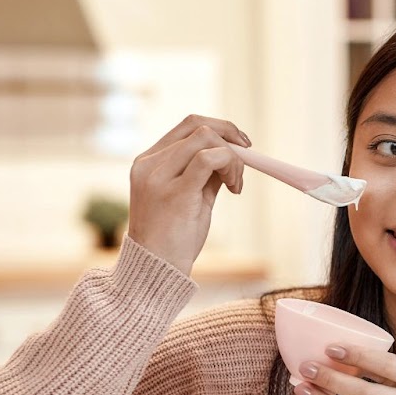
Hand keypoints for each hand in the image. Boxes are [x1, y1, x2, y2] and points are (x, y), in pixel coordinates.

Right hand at [127, 115, 251, 274]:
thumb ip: (205, 174)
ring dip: (233, 157)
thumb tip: (232, 155)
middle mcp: (149, 164)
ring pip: (205, 137)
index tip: (242, 146)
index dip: (221, 128)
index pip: (187, 125)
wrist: (156, 270)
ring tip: (236, 184)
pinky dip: (231, 166)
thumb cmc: (173, 238)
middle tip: (247, 161)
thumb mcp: (190, 197)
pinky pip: (209, 159)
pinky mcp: (174, 192)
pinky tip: (234, 188)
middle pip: (197, 125)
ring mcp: (158, 176)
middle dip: (231, 137)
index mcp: (148, 161)